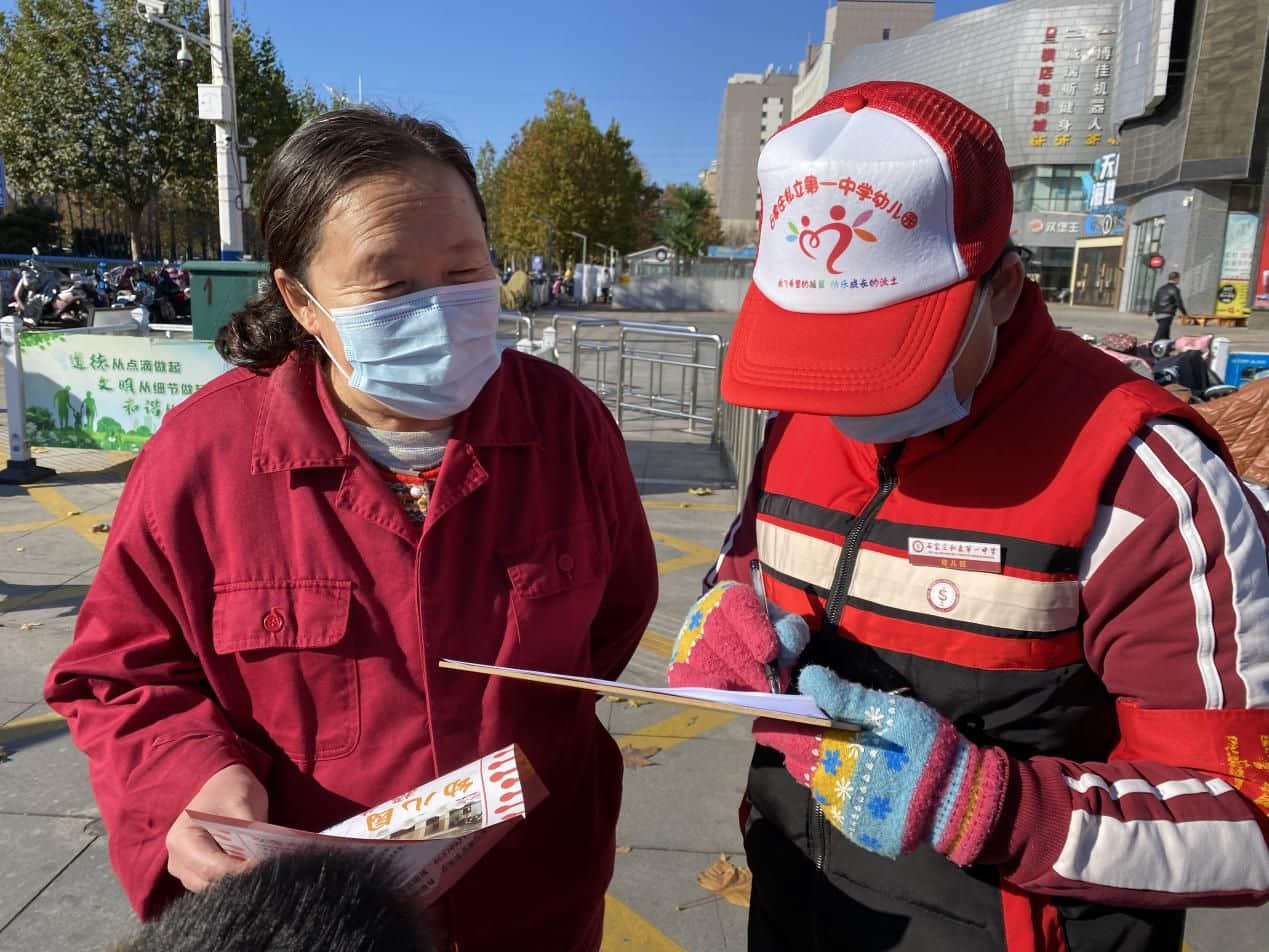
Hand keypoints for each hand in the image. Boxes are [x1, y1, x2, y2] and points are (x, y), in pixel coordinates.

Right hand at [166, 764, 267, 891]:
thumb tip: (265, 857)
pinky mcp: (199, 875)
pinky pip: (217, 885)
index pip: (211, 867)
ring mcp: (186, 871)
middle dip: (240, 879)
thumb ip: (249, 831)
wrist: (221, 786)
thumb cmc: (230, 790)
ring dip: (239, 882)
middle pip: (210, 883)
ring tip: (265, 869)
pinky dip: (237, 879)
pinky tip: (257, 869)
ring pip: (214, 889)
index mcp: (182, 839)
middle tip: (270, 869)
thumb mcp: (242, 802)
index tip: (266, 867)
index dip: (240, 871)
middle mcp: (178, 860)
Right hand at [667, 581, 808, 691]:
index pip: (736, 603)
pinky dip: (701, 683)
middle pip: (718, 632)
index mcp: (731, 595)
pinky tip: (721, 690)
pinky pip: (683, 674)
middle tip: (767, 684)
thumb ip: (791, 632)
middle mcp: (704, 611)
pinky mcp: (679, 662)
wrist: (747, 646)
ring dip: (730, 675)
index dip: (752, 628)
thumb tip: (785, 646)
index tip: (769, 654)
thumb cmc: (767, 635)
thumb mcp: (785, 627)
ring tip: (753, 690)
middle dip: (745, 662)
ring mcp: (688, 637)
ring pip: (702, 655)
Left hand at [753, 666, 1006, 863]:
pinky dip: (835, 790)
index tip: (770, 714)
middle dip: (795, 743)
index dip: (772, 723)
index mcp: (832, 749)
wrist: (958, 801)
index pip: (783, 735)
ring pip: (811, 782)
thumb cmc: (925, 746)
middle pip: (795, 759)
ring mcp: (841, 811)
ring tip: (834, 753)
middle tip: (807, 729)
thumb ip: (844, 695)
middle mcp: (828, 784)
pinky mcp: (855, 829)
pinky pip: (832, 805)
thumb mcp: (889, 711)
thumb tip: (807, 676)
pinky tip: (855, 779)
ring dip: (815, 767)